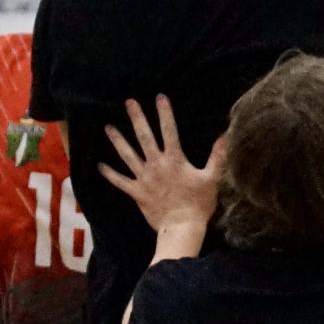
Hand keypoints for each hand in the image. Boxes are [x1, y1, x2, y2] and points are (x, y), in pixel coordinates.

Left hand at [100, 96, 223, 238]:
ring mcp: (144, 178)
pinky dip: (110, 174)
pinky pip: (120, 181)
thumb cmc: (198, 204)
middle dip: (137, 118)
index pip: (169, 130)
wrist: (182, 226)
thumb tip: (224, 137)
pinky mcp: (137, 193)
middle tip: (129, 102)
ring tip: (108, 127)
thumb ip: (216, 157)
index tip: (159, 97)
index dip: (165, 113)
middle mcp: (156, 165)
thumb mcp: (211, 179)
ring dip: (118, 140)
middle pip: (144, 137)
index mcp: (174, 160)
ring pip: (128, 155)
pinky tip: (99, 165)